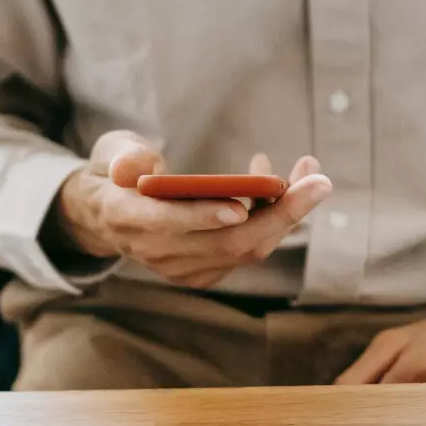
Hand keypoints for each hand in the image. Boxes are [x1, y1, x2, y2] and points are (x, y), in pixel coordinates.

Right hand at [51, 131, 331, 287]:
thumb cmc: (115, 173)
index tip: (240, 206)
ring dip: (286, 211)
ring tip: (308, 169)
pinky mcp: (203, 272)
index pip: (167, 224)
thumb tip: (132, 167)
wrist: (107, 215)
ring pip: (245, 248)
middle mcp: (156, 252)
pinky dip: (272, 219)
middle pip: (226, 242)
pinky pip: (247, 250)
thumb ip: (122, 156)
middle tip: (319, 180)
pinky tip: (280, 186)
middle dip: (279, 213)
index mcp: (126, 219)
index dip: (203, 217)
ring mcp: (181, 269)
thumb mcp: (110, 152)